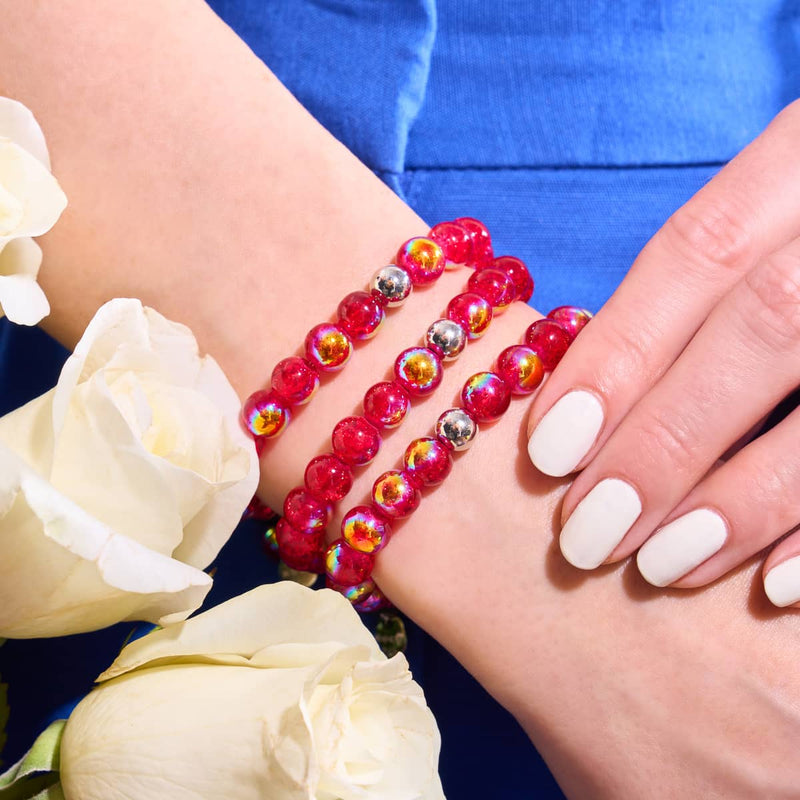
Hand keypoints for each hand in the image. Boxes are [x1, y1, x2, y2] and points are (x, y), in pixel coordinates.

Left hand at [525, 99, 799, 606]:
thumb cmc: (797, 249)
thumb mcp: (765, 225)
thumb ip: (693, 297)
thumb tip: (580, 409)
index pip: (698, 251)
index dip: (618, 353)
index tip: (548, 452)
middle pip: (766, 321)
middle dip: (667, 438)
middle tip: (590, 535)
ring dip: (745, 499)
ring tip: (664, 567)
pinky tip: (774, 587)